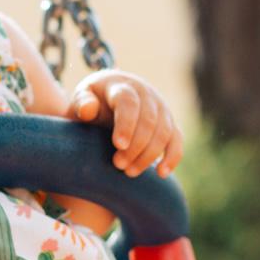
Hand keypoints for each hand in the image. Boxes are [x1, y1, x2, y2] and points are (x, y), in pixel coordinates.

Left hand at [67, 70, 182, 177]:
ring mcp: (161, 108)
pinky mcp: (170, 123)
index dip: (126, 124)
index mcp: (122, 86)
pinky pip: (177, 140)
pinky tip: (161, 173)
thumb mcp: (83, 98)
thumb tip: (88, 110)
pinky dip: (172, 157)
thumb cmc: (93, 101)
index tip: (118, 145)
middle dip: (136, 146)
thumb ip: (82, 103)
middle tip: (118, 165)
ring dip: (149, 155)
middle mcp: (146, 94)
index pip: (129, 102)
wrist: (111, 96)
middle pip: (149, 120)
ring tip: (129, 172)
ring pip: (164, 132)